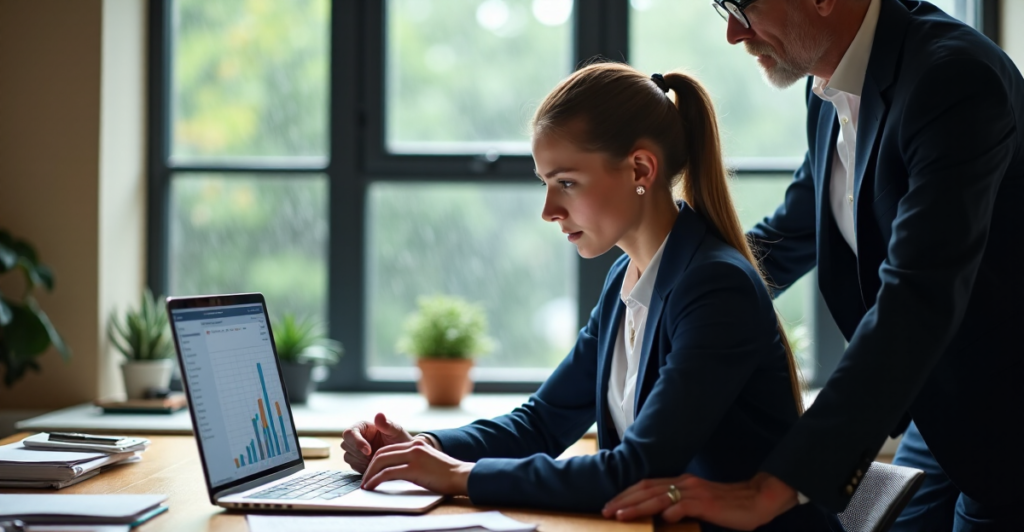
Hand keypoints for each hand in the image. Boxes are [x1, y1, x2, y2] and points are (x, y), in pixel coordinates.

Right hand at [341, 413, 412, 472]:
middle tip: (374, 458)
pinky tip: (374, 465)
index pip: (350, 432)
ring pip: (348, 456)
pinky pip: (352, 466)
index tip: (369, 451)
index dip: (357, 442)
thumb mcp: (396, 432)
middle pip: (345, 445)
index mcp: (362, 426)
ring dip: (362, 461)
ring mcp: (353, 449)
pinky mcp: (355, 461)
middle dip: (359, 453)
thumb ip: (387, 425)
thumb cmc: (399, 440)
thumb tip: (379, 414)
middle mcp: (355, 437)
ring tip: (377, 460)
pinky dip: (362, 467)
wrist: (402, 456)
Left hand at [361, 438, 472, 495]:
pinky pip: (387, 473)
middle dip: (369, 467)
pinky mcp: (414, 468)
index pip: (389, 449)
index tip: (370, 473)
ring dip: (370, 474)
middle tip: (364, 480)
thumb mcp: (428, 462)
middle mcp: (414, 446)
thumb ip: (414, 462)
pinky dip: (376, 480)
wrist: (461, 476)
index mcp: (417, 444)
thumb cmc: (447, 474)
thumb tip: (397, 472)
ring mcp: (414, 456)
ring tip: (365, 486)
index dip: (376, 461)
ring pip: (381, 461)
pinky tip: (372, 487)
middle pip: (382, 453)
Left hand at [601, 472, 797, 530]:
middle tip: (605, 510)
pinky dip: (671, 511)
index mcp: (680, 482)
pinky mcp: (706, 502)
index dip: (627, 494)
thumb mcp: (697, 504)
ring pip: (659, 497)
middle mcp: (684, 482)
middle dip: (624, 500)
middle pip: (646, 489)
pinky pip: (684, 505)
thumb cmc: (727, 505)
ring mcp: (695, 492)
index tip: (611, 505)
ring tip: (620, 515)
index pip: (647, 485)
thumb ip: (678, 506)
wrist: (757, 500)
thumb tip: (660, 515)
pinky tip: (662, 519)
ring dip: (637, 506)